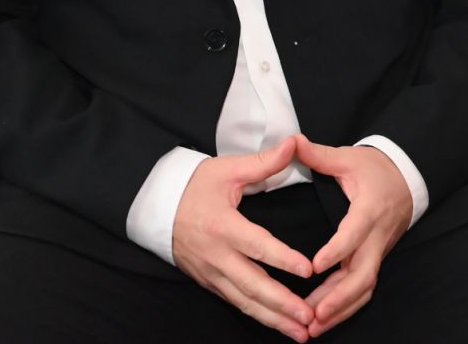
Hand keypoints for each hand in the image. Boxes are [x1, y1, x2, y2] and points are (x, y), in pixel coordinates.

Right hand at [171, 138, 316, 340]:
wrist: (157, 206)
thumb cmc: (195, 186)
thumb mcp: (227, 169)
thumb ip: (263, 163)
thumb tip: (294, 144)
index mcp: (223, 226)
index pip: (258, 245)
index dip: (283, 259)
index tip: (308, 270)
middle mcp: (217, 256)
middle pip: (252, 286)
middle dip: (282, 305)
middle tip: (310, 317)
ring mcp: (212, 273)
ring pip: (245, 301)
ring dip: (273, 319)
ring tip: (301, 332)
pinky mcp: (210, 282)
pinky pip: (236, 302)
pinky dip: (258, 315)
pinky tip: (278, 325)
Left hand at [294, 139, 413, 335]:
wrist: (406, 177)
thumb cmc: (375, 169)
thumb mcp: (348, 158)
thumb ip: (319, 155)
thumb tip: (292, 142)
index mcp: (369, 209)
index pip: (354, 234)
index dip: (337, 250)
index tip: (315, 266)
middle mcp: (376, 236)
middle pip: (363, 273)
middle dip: (339, 297)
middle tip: (313, 314)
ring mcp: (378, 251)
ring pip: (364, 287)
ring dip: (340, 309)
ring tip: (313, 326)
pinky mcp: (375, 259)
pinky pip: (363, 288)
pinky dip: (345, 307)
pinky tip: (323, 319)